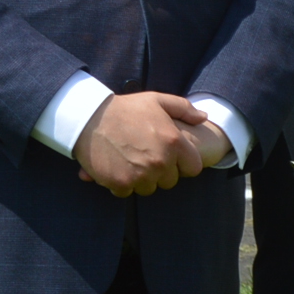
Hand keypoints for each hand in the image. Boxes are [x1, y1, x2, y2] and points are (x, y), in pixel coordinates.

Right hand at [73, 91, 208, 196]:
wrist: (90, 118)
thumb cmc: (125, 108)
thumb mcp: (157, 100)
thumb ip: (184, 109)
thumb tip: (204, 117)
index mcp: (174, 142)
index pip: (193, 168)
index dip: (182, 164)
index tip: (170, 157)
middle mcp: (160, 161)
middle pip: (170, 181)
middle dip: (160, 172)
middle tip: (144, 156)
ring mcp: (141, 175)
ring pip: (149, 188)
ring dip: (141, 179)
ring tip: (129, 160)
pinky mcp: (122, 183)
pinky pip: (128, 192)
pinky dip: (122, 183)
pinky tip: (116, 166)